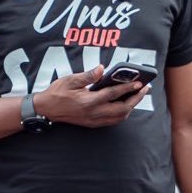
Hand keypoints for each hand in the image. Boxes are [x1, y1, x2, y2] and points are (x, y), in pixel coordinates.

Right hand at [33, 65, 150, 128]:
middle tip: (145, 88)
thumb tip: (103, 68)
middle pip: (122, 109)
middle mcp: (93, 113)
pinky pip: (113, 120)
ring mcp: (93, 120)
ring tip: (138, 95)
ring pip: (119, 117)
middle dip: (136, 99)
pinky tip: (126, 103)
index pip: (113, 94)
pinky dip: (123, 113)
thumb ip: (89, 75)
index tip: (140, 82)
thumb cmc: (57, 92)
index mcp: (88, 101)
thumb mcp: (71, 80)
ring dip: (131, 106)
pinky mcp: (92, 123)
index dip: (128, 88)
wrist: (46, 109)